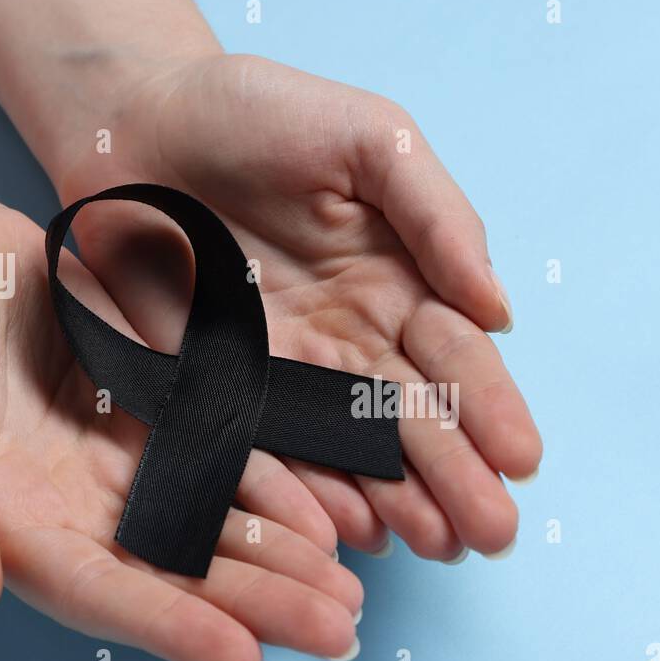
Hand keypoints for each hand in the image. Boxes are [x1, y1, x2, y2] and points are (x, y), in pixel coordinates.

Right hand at [0, 189, 364, 660]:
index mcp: (7, 520)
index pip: (99, 591)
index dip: (171, 628)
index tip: (248, 659)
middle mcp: (74, 506)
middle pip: (176, 572)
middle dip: (259, 606)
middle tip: (339, 635)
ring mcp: (120, 461)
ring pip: (214, 523)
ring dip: (285, 562)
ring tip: (351, 596)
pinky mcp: (158, 409)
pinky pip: (227, 455)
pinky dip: (279, 486)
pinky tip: (332, 515)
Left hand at [54, 53, 542, 560]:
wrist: (138, 122)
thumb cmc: (259, 113)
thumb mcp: (369, 138)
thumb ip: (438, 216)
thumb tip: (499, 311)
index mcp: (401, 283)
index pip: (456, 358)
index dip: (490, 407)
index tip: (521, 458)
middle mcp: (354, 341)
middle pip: (414, 418)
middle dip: (458, 476)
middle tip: (492, 533)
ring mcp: (288, 374)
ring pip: (353, 450)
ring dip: (398, 501)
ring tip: (437, 546)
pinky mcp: (221, 391)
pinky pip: (269, 452)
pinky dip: (308, 493)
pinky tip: (346, 530)